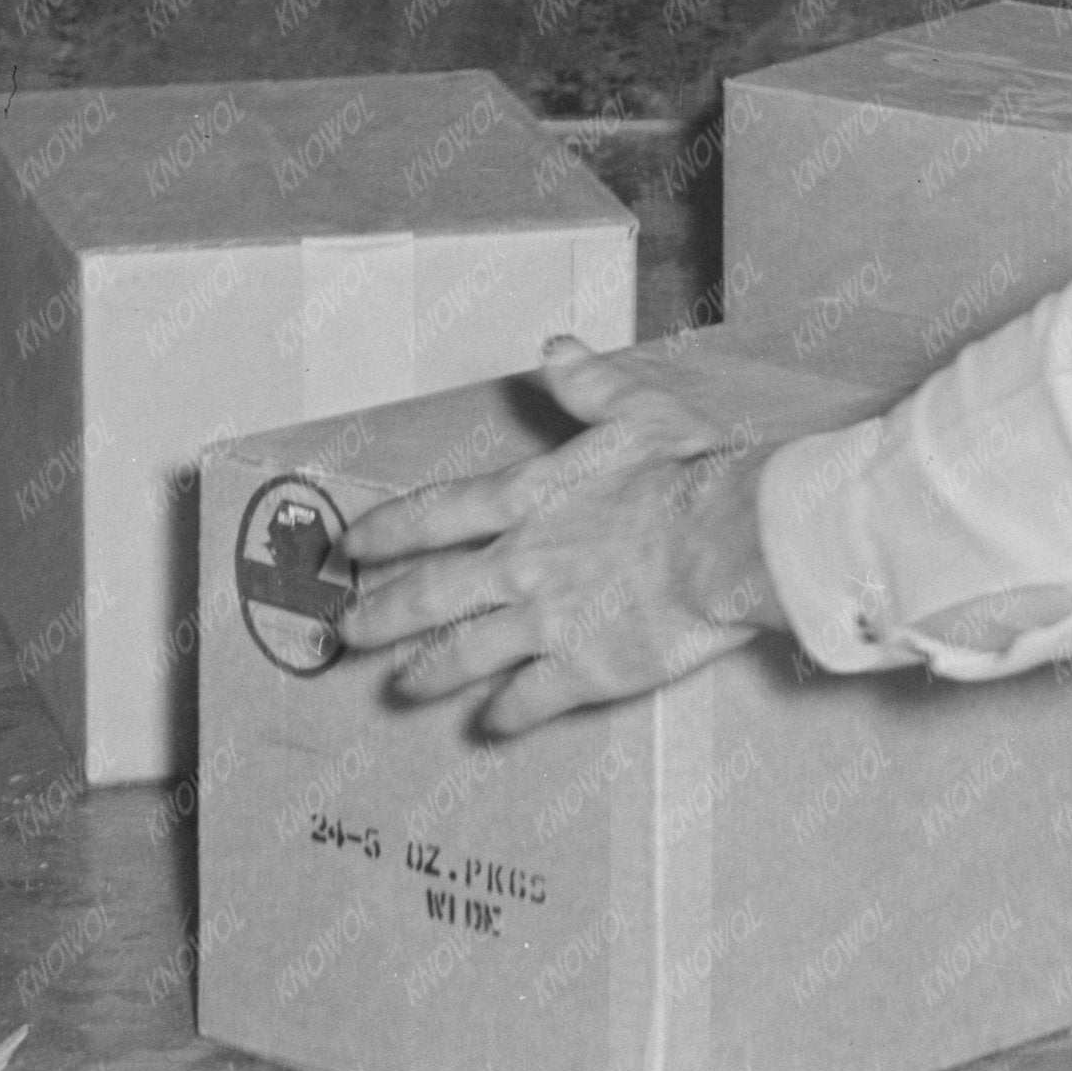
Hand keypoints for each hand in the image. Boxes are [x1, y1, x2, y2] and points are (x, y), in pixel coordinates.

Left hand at [335, 340, 790, 738]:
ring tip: (400, 689)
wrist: (726, 538)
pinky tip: (490, 725)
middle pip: (429, 596)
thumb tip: (554, 345)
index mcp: (528, 500)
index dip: (386, 531)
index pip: (436, 516)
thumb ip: (586, 382)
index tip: (351, 547)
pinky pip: (528, 701)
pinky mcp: (581, 671)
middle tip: (345, 632)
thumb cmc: (686, 469)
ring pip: (464, 656)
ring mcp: (545, 623)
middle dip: (379, 616)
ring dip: (426, 673)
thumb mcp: (635, 408)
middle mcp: (521, 564)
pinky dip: (504, 715)